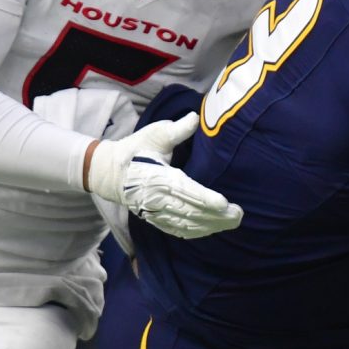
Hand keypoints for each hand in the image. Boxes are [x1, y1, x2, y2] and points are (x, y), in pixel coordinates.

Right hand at [84, 111, 241, 239]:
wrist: (109, 172)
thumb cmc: (136, 150)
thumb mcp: (154, 135)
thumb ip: (176, 130)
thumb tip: (196, 116)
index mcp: (159, 177)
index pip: (186, 191)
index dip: (206, 199)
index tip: (224, 204)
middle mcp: (158, 198)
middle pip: (191, 212)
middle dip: (217, 216)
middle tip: (238, 215)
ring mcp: (155, 212)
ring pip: (186, 225)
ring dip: (211, 226)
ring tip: (232, 222)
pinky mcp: (154, 219)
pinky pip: (177, 230)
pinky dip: (196, 232)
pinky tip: (212, 229)